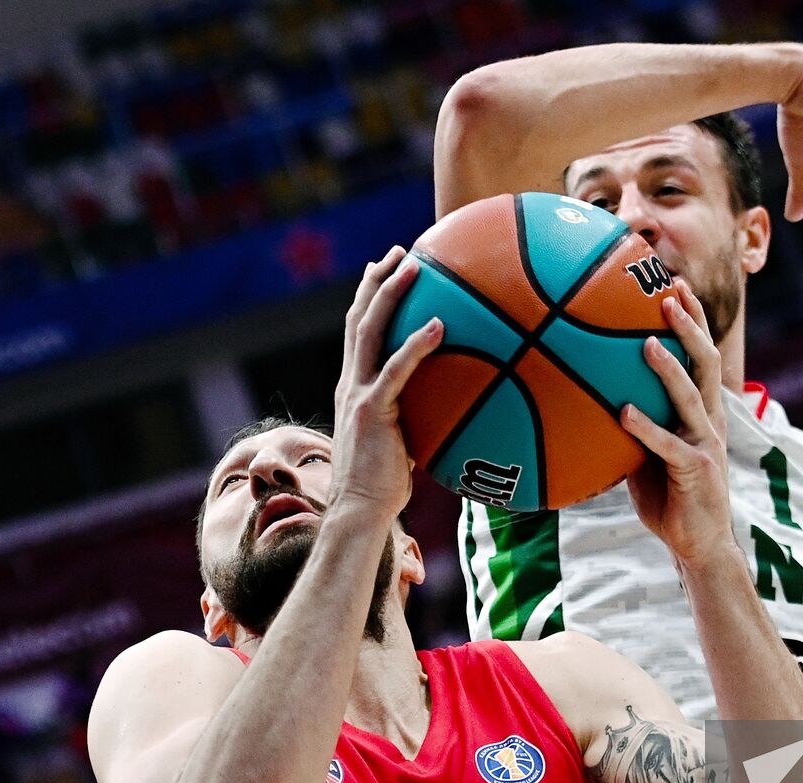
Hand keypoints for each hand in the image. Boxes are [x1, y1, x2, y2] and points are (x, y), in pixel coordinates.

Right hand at [329, 245, 444, 514]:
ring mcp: (360, 394)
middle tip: (400, 251)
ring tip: (415, 265)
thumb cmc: (384, 487)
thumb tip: (450, 413)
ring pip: (370, 331)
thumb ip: (416, 420)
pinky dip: (418, 344)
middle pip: (360, 319)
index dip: (370, 298)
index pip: (359, 333)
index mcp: (356, 389)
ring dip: (391, 294)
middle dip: (378, 281)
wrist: (360, 510)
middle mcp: (352, 384)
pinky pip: (398, 370)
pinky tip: (441, 325)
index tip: (385, 270)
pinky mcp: (374, 410)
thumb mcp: (402, 443)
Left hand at [621, 279, 735, 565]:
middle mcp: (710, 420)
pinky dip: (647, 427)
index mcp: (702, 411)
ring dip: (671, 368)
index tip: (673, 284)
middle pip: (706, 361)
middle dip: (691, 325)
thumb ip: (627, 425)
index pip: (701, 355)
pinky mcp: (697, 471)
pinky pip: (669, 445)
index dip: (692, 319)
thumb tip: (581, 398)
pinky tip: (625, 412)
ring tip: (649, 343)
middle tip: (670, 292)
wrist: (698, 545)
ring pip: (693, 396)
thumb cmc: (668, 498)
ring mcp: (706, 445)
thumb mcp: (644, 453)